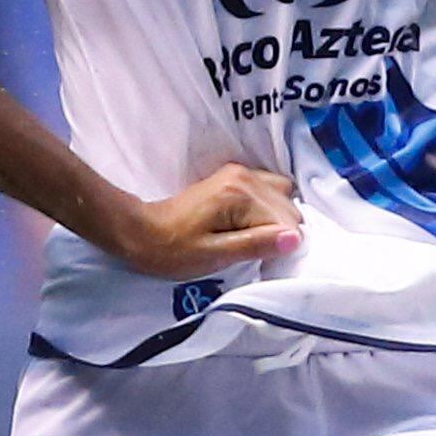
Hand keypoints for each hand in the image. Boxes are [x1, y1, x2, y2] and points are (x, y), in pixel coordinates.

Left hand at [100, 163, 301, 278]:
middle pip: (288, 207)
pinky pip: (268, 190)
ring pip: (282, 197)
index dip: (280, 246)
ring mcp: (239, 173)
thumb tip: (295, 239)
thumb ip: (256, 244)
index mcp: (240, 194)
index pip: (287, 222)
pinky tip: (249, 225)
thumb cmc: (173, 250)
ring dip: (275, 220)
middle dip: (279, 232)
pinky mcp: (233, 177)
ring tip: (252, 239)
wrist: (140, 231)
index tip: (259, 261)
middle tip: (253, 253)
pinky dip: (267, 209)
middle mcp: (245, 176)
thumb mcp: (214, 255)